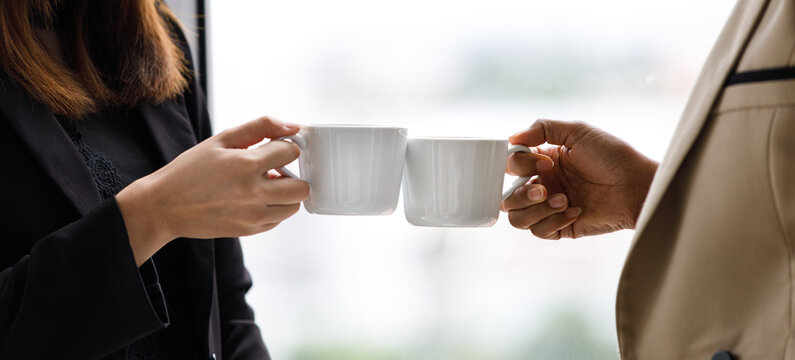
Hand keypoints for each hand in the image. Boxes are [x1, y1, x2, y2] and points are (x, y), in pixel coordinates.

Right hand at [117, 116, 309, 264]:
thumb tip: (292, 126)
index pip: (291, 152)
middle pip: (302, 186)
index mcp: (246, 165)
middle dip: (293, 174)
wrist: (164, 206)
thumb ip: (260, 127)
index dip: (285, 146)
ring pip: (294, 206)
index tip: (274, 148)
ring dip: (286, 193)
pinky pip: (279, 219)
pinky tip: (256, 198)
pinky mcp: (250, 230)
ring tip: (265, 184)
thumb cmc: (190, 171)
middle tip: (275, 169)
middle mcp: (254, 193)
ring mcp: (253, 215)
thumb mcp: (222, 140)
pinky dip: (274, 208)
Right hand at [501, 119, 656, 238]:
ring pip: (517, 219)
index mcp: (542, 162)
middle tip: (545, 189)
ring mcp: (550, 208)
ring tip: (563, 200)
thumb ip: (542, 128)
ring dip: (536, 210)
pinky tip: (576, 211)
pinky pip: (539, 231)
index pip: (510, 166)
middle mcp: (542, 185)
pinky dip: (554, 221)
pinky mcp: (561, 227)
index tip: (546, 163)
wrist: (637, 185)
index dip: (520, 166)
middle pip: (506, 198)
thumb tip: (511, 139)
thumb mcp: (578, 132)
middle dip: (520, 194)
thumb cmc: (613, 156)